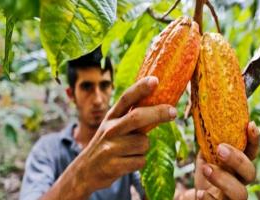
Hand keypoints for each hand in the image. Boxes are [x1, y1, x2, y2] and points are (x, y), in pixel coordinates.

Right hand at [78, 76, 176, 193]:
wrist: (86, 171)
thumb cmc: (107, 145)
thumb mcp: (113, 127)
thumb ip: (131, 117)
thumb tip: (160, 107)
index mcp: (111, 117)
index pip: (126, 99)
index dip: (140, 88)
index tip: (155, 80)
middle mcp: (109, 129)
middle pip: (137, 117)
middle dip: (158, 113)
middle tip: (173, 112)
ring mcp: (110, 147)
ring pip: (143, 143)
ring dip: (143, 148)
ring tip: (130, 151)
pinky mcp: (113, 165)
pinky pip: (140, 161)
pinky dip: (139, 162)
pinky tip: (126, 162)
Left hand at [194, 121, 259, 199]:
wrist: (198, 195)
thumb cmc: (207, 173)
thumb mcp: (206, 156)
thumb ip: (209, 143)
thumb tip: (205, 121)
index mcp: (238, 165)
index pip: (251, 153)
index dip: (254, 140)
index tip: (251, 124)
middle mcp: (240, 181)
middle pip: (250, 172)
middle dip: (237, 159)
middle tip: (220, 149)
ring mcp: (232, 196)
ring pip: (240, 193)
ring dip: (223, 179)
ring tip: (206, 169)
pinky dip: (209, 198)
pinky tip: (200, 193)